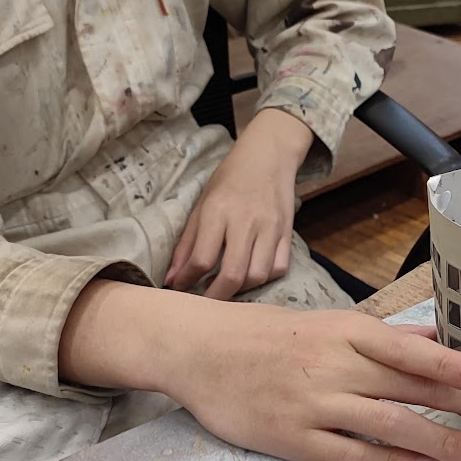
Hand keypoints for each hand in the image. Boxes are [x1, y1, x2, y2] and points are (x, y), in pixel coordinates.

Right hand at [59, 283, 460, 460]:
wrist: (199, 351)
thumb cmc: (268, 335)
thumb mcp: (327, 323)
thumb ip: (384, 337)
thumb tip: (438, 337)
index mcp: (347, 332)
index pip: (410, 350)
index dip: (452, 365)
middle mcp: (336, 367)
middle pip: (415, 389)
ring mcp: (317, 405)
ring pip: (392, 427)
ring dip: (444, 443)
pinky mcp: (296, 439)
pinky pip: (354, 455)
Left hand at [165, 108, 314, 298]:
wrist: (269, 157)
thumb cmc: (229, 180)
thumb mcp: (202, 204)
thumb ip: (187, 243)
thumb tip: (172, 278)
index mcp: (218, 211)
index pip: (202, 258)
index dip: (188, 281)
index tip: (181, 289)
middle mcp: (246, 221)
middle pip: (233, 274)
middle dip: (216, 297)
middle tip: (205, 304)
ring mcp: (270, 228)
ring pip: (258, 276)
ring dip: (241, 290)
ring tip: (227, 288)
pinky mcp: (288, 232)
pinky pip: (279, 268)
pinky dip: (264, 278)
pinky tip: (251, 275)